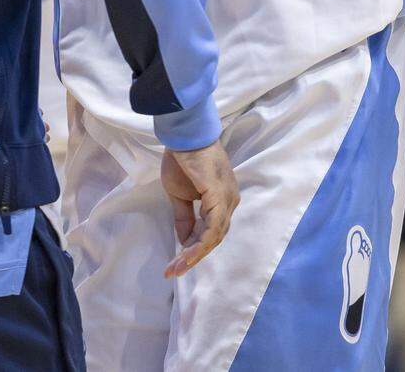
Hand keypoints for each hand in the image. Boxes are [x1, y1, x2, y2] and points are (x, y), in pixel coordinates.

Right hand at [160, 139, 238, 277]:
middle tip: (174, 270)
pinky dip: (199, 244)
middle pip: (214, 237)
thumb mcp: (179, 193)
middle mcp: (230, 201)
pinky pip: (212, 229)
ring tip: (177, 267)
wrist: (184, 135)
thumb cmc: (182, 158)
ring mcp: (227, 200)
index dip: (194, 247)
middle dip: (193, 255)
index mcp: (222, 199)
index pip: (211, 230)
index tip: (176, 261)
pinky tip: (186, 254)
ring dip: (194, 254)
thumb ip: (184, 217)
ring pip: (214, 237)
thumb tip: (184, 240)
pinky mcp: (220, 198)